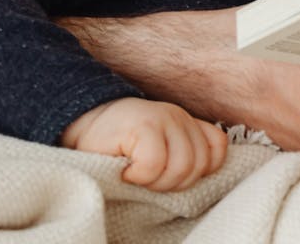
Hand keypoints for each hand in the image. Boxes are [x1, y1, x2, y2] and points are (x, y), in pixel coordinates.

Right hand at [61, 97, 228, 192]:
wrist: (82, 124)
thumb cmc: (119, 146)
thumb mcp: (159, 148)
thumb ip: (182, 153)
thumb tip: (203, 177)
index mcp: (187, 123)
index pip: (217, 148)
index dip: (198, 171)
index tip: (168, 176)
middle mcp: (179, 116)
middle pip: (197, 165)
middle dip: (172, 183)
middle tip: (146, 179)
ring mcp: (164, 117)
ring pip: (181, 167)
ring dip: (155, 182)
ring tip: (136, 176)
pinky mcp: (143, 124)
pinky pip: (155, 164)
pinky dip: (139, 176)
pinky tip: (125, 170)